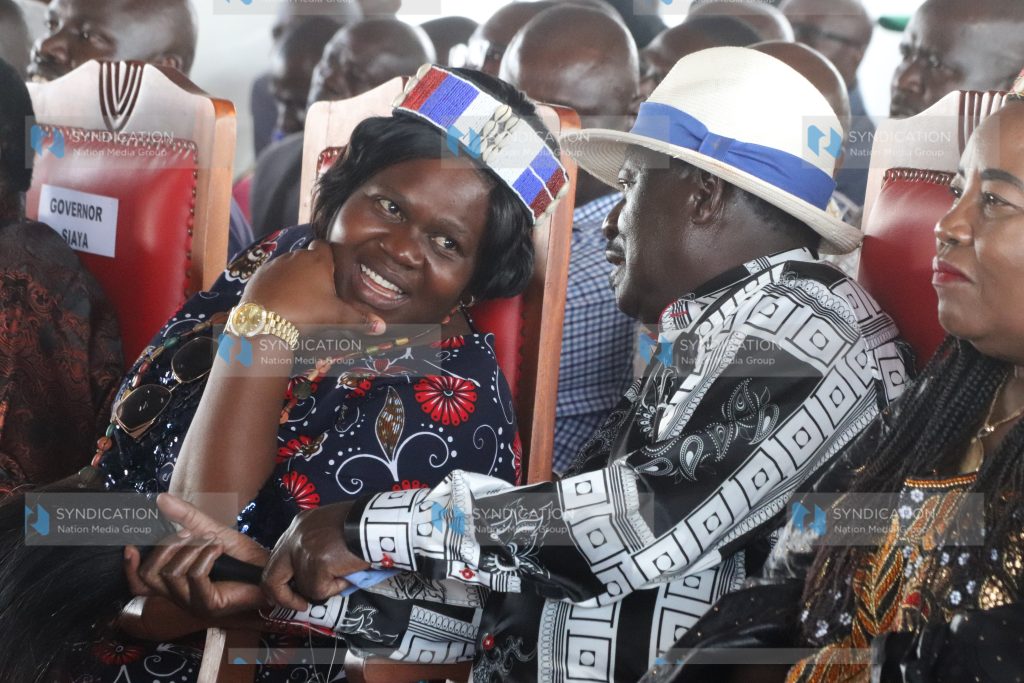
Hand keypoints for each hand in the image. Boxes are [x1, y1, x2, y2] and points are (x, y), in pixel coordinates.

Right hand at [124, 494, 270, 618]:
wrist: (268, 568)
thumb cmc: (239, 556)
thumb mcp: (209, 531)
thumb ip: (185, 517)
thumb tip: (160, 499)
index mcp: (175, 582)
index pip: (140, 583)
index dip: (130, 568)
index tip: (129, 545)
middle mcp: (180, 597)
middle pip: (151, 575)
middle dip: (167, 547)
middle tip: (190, 533)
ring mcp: (194, 604)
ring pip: (172, 574)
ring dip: (192, 549)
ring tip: (211, 541)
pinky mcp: (210, 605)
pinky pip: (194, 577)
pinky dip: (205, 556)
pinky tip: (218, 549)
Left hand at [240, 240, 385, 335]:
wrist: (265, 321)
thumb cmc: (306, 313)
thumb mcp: (336, 317)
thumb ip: (360, 320)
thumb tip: (382, 327)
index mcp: (318, 260)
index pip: (325, 246)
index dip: (328, 257)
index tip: (331, 272)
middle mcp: (297, 255)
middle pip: (307, 256)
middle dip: (311, 269)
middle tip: (317, 291)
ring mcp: (276, 263)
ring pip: (289, 264)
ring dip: (294, 275)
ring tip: (297, 297)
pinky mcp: (259, 273)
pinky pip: (272, 274)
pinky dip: (276, 283)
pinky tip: (279, 299)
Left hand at [262, 501, 369, 610]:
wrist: (378, 523)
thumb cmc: (361, 526)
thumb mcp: (329, 530)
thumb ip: (315, 547)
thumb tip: (311, 574)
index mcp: (298, 526)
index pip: (278, 557)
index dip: (283, 579)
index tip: (292, 591)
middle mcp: (294, 535)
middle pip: (272, 575)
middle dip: (282, 596)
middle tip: (299, 605)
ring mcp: (303, 549)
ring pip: (303, 586)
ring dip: (325, 586)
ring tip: (344, 571)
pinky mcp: (316, 563)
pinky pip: (319, 590)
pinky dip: (336, 588)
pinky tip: (348, 573)